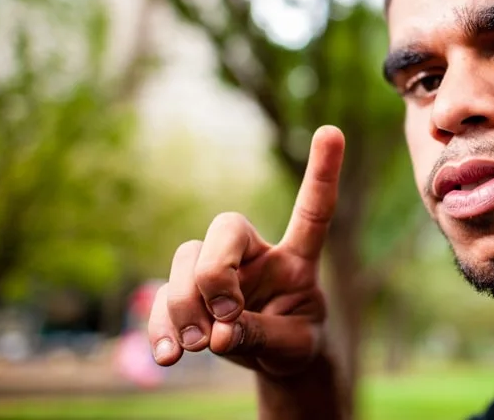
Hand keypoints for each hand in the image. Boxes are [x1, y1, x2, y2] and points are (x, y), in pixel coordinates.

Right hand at [148, 125, 344, 378]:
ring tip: (198, 347)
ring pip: (186, 257)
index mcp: (296, 257)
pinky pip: (162, 297)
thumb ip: (263, 335)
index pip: (312, 211)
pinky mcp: (188, 294)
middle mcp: (255, 253)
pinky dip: (161, 325)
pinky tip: (168, 355)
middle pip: (226, 227)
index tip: (332, 131)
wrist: (274, 362)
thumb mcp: (294, 345)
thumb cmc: (296, 341)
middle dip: (216, 271)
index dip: (322, 173)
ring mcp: (218, 271)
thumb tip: (218, 333)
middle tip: (225, 316)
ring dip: (184, 303)